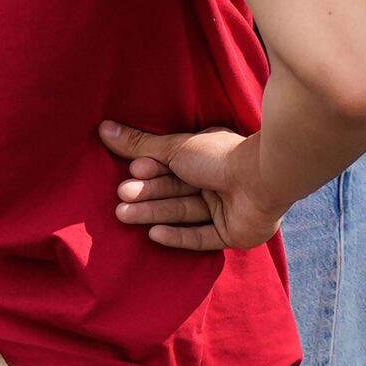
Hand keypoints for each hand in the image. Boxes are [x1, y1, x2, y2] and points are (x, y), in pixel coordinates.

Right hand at [98, 118, 289, 252]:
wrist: (261, 177)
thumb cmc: (219, 155)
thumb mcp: (174, 147)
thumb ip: (140, 144)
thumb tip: (103, 128)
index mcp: (209, 158)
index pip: (173, 168)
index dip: (151, 172)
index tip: (131, 172)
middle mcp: (219, 183)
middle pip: (176, 192)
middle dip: (148, 195)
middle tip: (121, 199)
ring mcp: (227, 210)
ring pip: (185, 213)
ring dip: (155, 213)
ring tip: (124, 214)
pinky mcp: (233, 234)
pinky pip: (202, 237)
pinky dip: (179, 235)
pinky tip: (154, 235)